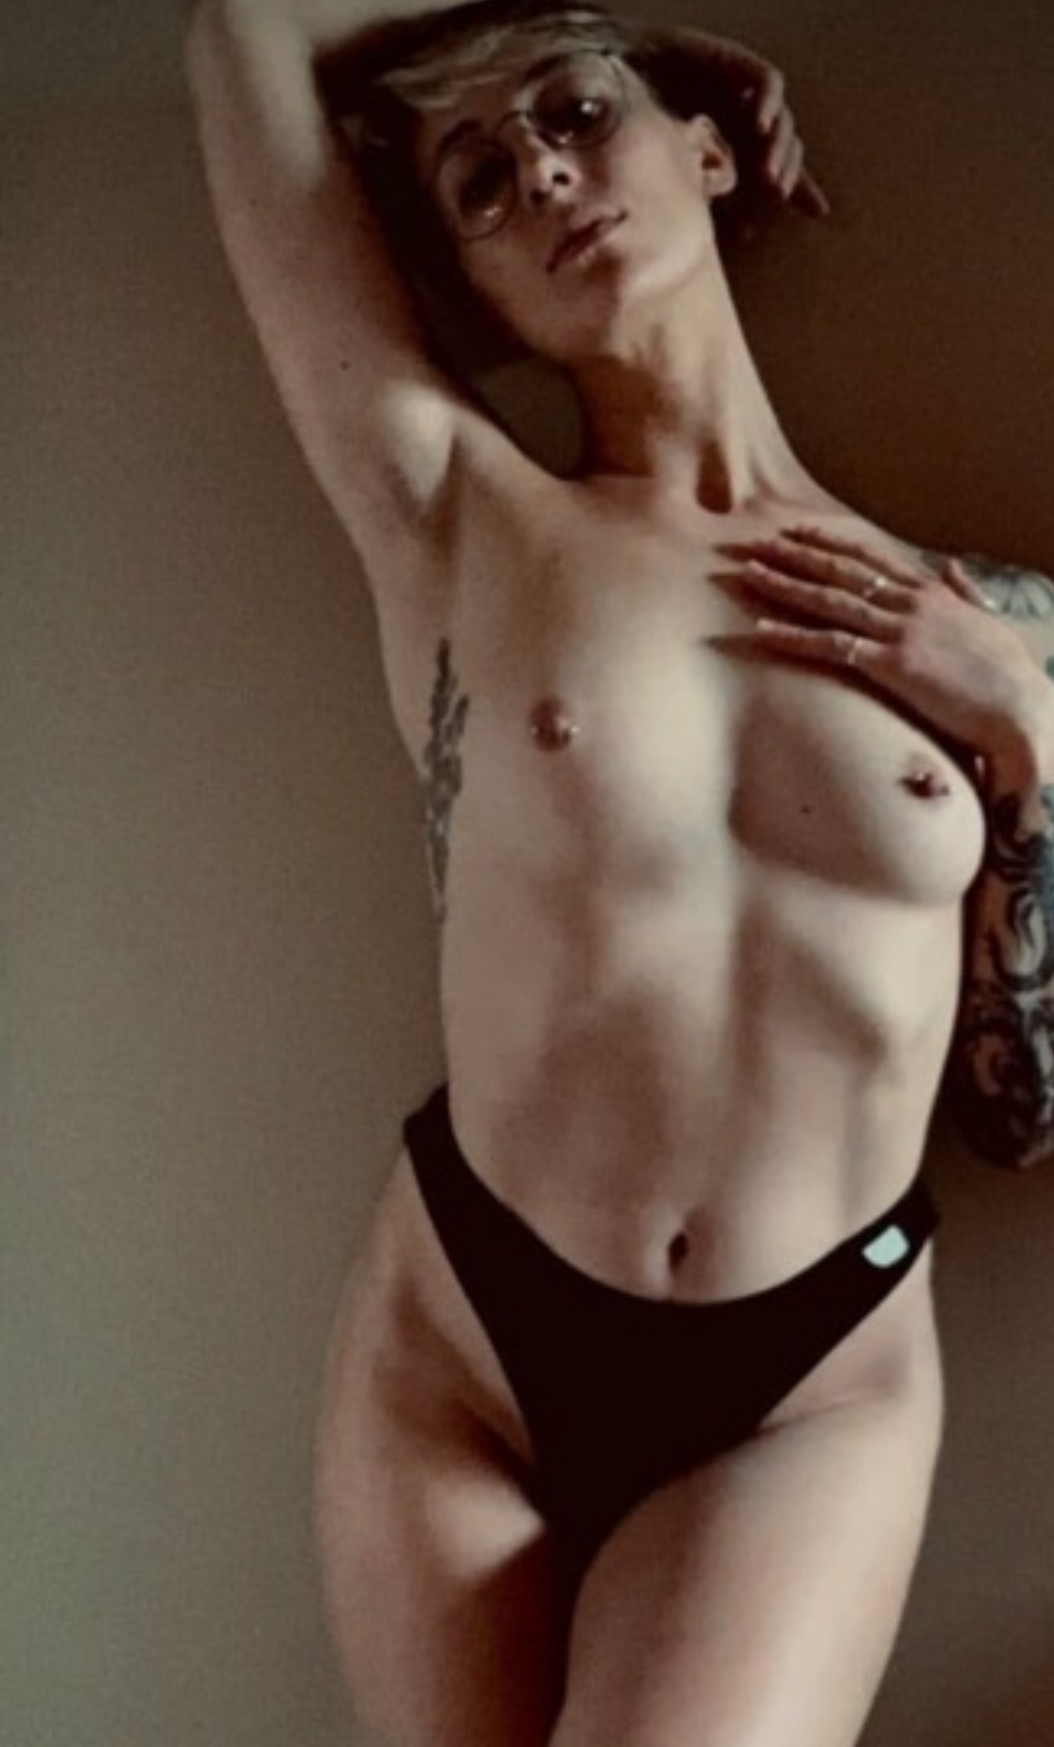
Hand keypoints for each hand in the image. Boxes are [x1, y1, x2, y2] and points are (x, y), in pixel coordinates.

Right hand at [638, 29, 829, 220]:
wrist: (616, 84)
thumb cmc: (645, 134)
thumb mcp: (682, 176)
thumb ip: (709, 198)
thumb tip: (736, 235)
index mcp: (740, 148)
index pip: (781, 168)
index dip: (802, 188)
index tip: (818, 213)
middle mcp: (746, 121)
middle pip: (786, 146)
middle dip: (785, 171)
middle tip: (774, 196)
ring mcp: (743, 93)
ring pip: (782, 119)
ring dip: (778, 148)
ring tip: (767, 175)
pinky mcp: (736, 64)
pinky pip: (767, 81)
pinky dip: (768, 103)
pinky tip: (760, 125)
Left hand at [734, 525, 1053, 762]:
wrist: (1021, 707)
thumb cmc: (1010, 675)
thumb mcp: (991, 621)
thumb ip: (967, 592)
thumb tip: (952, 568)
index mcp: (932, 592)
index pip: (871, 557)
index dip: (831, 542)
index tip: (799, 530)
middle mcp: (911, 603)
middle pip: (842, 571)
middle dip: (796, 554)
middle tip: (757, 541)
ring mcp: (900, 631)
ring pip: (830, 600)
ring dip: (786, 585)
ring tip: (749, 572)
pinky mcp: (892, 664)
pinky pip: (832, 646)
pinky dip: (795, 637)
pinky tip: (762, 630)